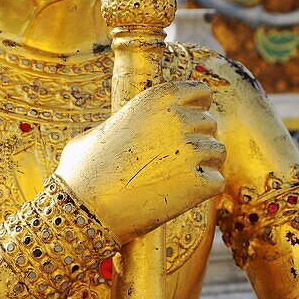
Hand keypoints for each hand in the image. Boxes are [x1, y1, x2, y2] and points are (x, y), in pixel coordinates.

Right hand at [57, 81, 224, 242]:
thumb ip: (121, 123)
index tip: (191, 120)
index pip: (200, 91)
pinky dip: (204, 191)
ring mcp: (191, 149)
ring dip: (204, 165)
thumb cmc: (82, 171)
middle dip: (198, 140)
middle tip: (175, 161)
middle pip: (209, 124)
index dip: (198, 107)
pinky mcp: (199, 182)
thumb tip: (119, 127)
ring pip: (217, 152)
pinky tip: (181, 197)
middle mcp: (177, 117)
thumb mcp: (98, 131)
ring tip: (177, 180)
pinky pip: (216, 181)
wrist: (84, 207)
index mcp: (155, 98)